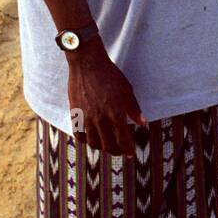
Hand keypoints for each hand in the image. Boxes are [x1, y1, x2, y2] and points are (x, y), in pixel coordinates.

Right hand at [67, 39, 146, 157]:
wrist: (87, 64)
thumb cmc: (109, 75)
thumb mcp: (127, 90)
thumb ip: (134, 109)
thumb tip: (142, 123)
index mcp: (115, 114)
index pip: (123, 139)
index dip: (128, 149)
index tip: (131, 154)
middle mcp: (100, 119)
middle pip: (108, 145)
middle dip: (115, 151)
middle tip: (120, 151)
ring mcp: (86, 118)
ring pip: (93, 142)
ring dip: (101, 147)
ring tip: (106, 145)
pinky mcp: (75, 114)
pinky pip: (78, 134)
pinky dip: (85, 140)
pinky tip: (90, 139)